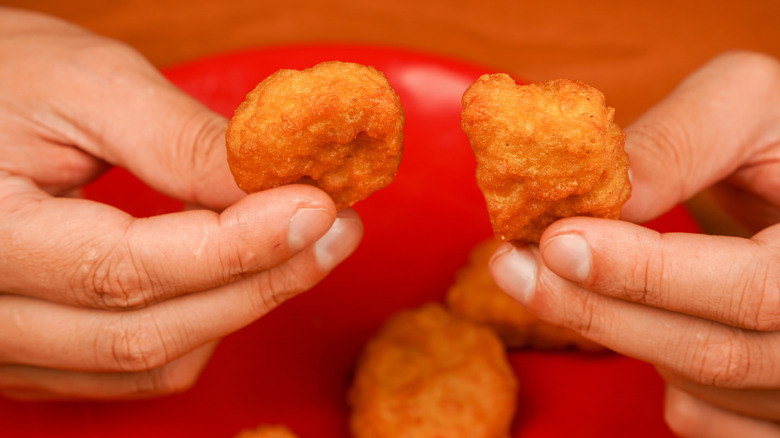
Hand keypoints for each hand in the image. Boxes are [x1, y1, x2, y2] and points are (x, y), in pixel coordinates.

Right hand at [0, 7, 362, 399]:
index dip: (237, 245)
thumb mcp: (85, 86)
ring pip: (148, 361)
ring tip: (300, 248)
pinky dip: (199, 328)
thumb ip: (181, 142)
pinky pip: (131, 367)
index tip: (317, 208)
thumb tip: (280, 185)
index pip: (125, 269)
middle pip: (146, 331)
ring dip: (238, 308)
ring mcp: (6, 343)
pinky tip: (240, 276)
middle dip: (260, 282)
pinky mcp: (33, 347)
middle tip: (334, 231)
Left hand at [490, 51, 779, 436]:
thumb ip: (677, 143)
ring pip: (700, 386)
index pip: (757, 288)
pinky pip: (707, 421)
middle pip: (715, 353)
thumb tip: (596, 196)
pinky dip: (655, 372)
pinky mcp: (777, 405)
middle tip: (512, 265)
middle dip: (596, 309)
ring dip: (613, 330)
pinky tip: (633, 316)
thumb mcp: (745, 106)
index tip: (559, 242)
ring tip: (555, 274)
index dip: (649, 274)